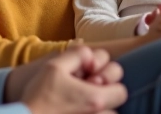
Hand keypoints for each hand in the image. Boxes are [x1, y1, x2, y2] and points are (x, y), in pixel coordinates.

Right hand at [5, 46, 125, 113]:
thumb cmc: (39, 97)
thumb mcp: (55, 66)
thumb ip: (79, 53)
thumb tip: (92, 58)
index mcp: (96, 99)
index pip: (121, 90)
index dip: (108, 79)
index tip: (91, 78)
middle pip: (116, 104)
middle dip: (104, 92)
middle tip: (85, 88)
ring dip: (99, 107)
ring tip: (78, 102)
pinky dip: (91, 113)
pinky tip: (75, 110)